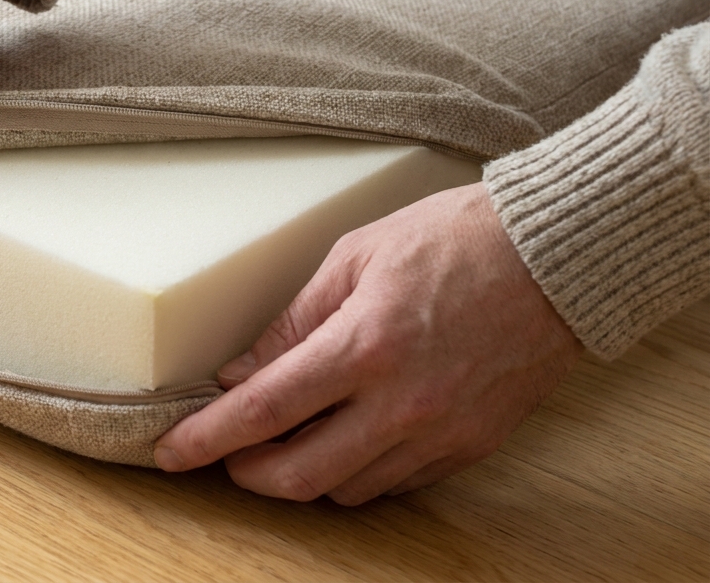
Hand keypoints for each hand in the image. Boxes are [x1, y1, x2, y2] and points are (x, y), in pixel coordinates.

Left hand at [153, 183, 583, 503]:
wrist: (557, 257)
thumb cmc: (456, 239)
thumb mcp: (355, 257)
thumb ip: (293, 322)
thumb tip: (242, 373)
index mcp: (364, 346)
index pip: (264, 411)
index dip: (207, 439)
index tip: (171, 452)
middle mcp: (402, 403)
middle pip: (298, 474)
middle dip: (246, 472)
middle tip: (226, 451)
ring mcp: (440, 432)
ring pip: (345, 488)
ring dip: (301, 473)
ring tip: (285, 437)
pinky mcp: (471, 446)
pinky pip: (395, 483)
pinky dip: (356, 470)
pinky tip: (344, 438)